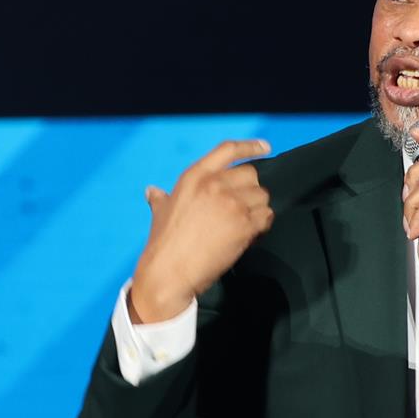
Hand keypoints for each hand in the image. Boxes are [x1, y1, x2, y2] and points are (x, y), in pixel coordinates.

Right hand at [128, 139, 274, 321]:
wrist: (170, 271)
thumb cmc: (163, 242)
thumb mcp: (160, 212)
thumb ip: (161, 198)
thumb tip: (152, 191)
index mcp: (195, 176)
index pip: (228, 150)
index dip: (250, 146)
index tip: (265, 147)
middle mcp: (216, 185)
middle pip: (251, 175)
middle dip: (250, 190)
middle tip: (243, 207)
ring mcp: (232, 204)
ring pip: (262, 197)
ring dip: (258, 209)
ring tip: (245, 223)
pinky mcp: (244, 225)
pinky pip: (266, 217)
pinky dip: (262, 224)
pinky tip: (251, 234)